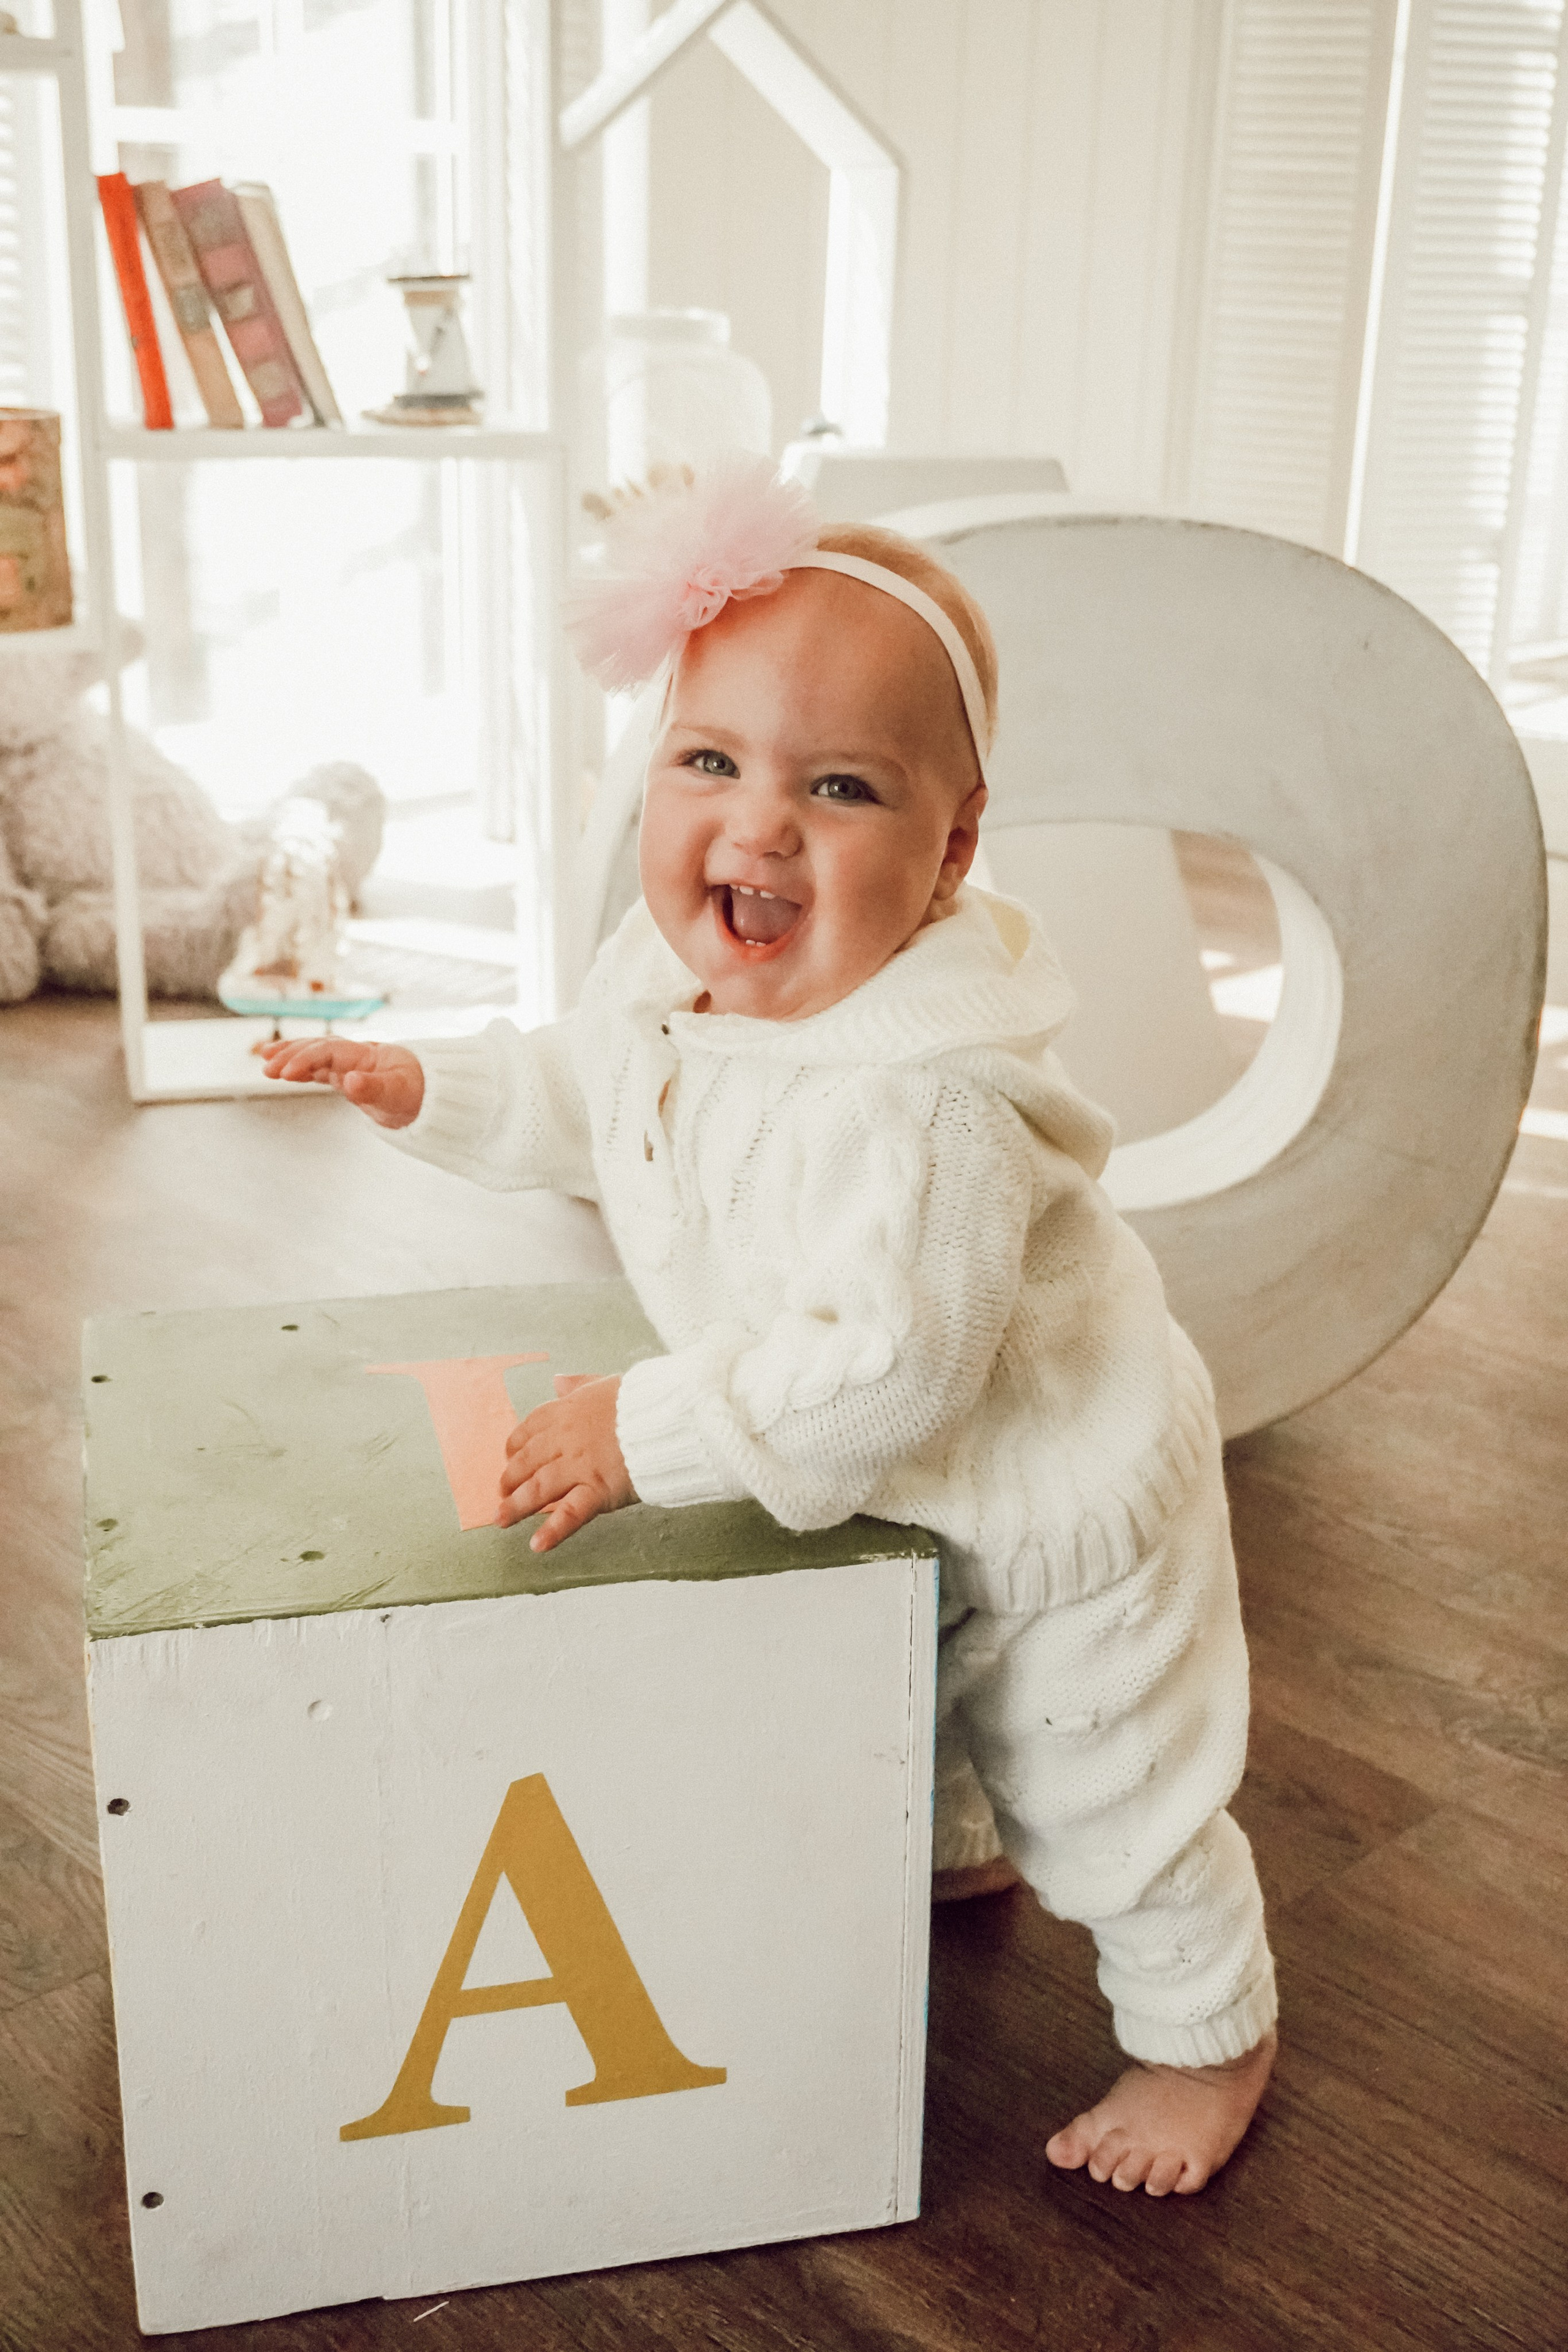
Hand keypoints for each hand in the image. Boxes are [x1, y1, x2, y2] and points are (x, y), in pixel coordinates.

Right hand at [259, 1037, 424, 1128]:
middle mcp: (355, 1056)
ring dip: (291, 1057)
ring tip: (265, 1062)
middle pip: (318, 1047)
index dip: (306, 1058)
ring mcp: (350, 1065)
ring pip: (315, 1055)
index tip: (286, 1072)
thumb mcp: (398, 1093)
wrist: (432, 1096)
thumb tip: (349, 1081)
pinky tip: (283, 1072)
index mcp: (366, 1054)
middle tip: (267, 1066)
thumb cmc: (418, 1091)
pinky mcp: (348, 1077)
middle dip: (291, 1054)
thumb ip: (373, 1087)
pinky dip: (302, 1069)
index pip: (329, 1050)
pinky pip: (320, 1069)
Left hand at [499, 1375, 633, 1551]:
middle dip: (511, 1478)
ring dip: (517, 1506)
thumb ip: (579, 1384)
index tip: (510, 1455)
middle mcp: (567, 1440)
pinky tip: (537, 1545)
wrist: (667, 1416)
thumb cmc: (644, 1401)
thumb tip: (559, 1381)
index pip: (531, 1428)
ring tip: (501, 1519)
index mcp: (569, 1412)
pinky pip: (570, 1514)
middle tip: (503, 1491)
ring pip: (539, 1488)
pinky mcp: (599, 1490)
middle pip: (528, 1460)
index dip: (517, 1445)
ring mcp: (580, 1466)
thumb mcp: (606, 1383)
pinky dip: (553, 1531)